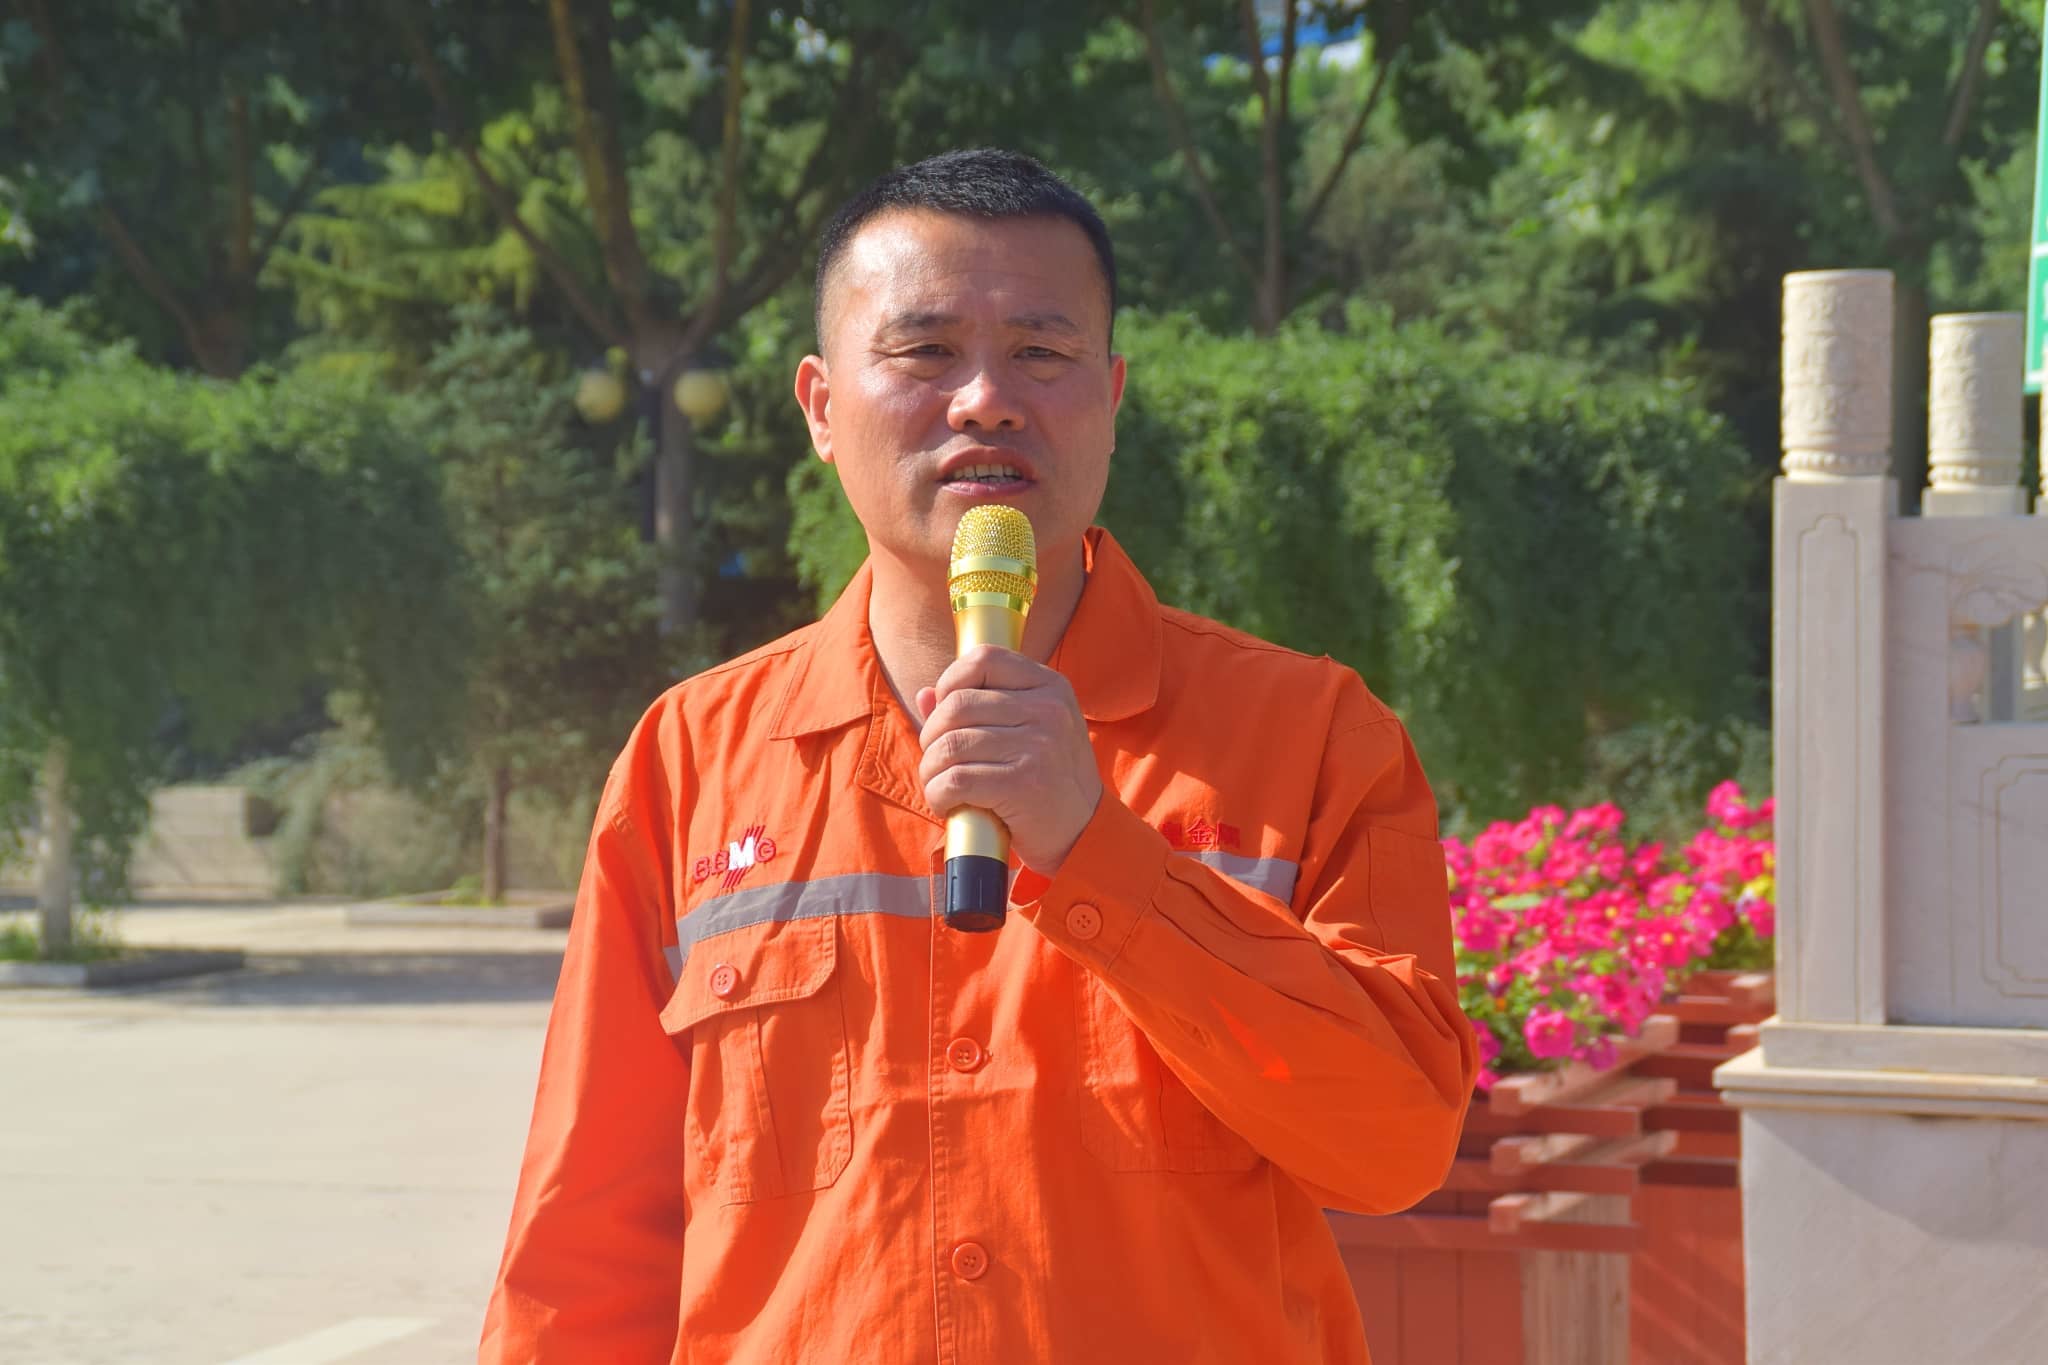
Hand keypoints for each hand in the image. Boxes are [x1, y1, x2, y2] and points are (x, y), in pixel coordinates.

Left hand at [916, 644, 1102, 876]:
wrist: (1084, 832)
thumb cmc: (1047, 779)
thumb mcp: (1027, 732)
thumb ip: (979, 708)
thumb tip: (925, 694)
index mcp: (1051, 686)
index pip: (984, 658)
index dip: (951, 681)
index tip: (945, 715)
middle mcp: (1048, 710)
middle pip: (957, 705)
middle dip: (931, 737)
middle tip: (937, 762)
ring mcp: (1039, 745)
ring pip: (950, 745)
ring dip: (931, 771)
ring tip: (939, 786)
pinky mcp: (1024, 784)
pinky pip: (956, 780)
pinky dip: (939, 795)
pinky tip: (948, 805)